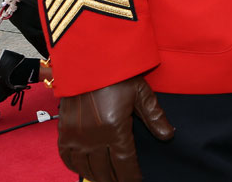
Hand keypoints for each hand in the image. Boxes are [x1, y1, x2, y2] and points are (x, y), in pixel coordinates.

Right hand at [58, 76, 174, 181]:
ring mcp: (76, 136)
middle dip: (116, 180)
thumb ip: (154, 117)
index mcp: (115, 129)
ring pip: (86, 168)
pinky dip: (76, 167)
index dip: (131, 176)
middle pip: (105, 170)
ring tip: (107, 181)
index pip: (125, 162)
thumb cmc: (118, 75)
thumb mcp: (142, 93)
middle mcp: (94, 137)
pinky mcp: (63, 131)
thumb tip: (168, 136)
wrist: (88, 61)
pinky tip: (84, 170)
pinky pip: (67, 157)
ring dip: (97, 177)